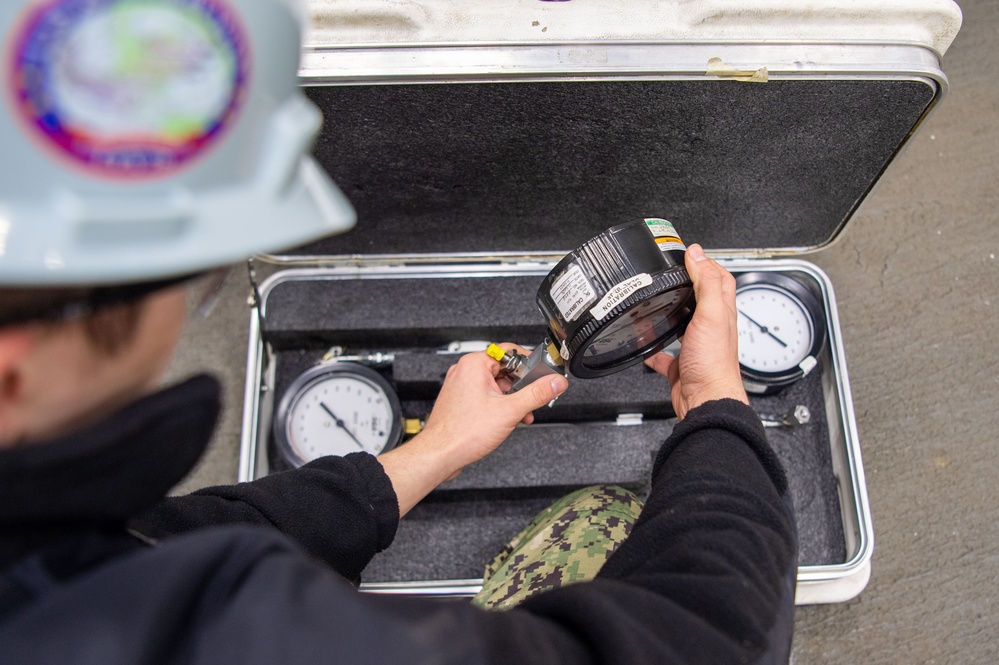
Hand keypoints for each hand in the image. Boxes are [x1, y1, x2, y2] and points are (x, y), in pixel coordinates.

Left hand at [422, 344, 567, 471]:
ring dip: (512, 399)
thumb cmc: (462, 432)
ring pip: (496, 384)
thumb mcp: (509, 411)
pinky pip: (485, 395)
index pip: (509, 351)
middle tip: (532, 399)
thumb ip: (536, 395)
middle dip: (521, 387)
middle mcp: (465, 371)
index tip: (541, 374)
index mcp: (474, 364)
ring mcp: (461, 385)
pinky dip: (499, 405)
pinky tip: (507, 419)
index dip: (529, 363)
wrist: (440, 454)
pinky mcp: (460, 399)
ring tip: (521, 414)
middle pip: (504, 369)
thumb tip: (554, 383)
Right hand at [644, 244, 747, 418]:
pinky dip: (655, 349)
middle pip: (702, 300)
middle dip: (688, 284)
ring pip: (684, 325)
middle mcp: (711, 329)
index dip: (708, 264)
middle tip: (673, 274)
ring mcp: (697, 347)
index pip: (720, 280)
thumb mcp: (711, 314)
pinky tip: (645, 347)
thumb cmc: (712, 363)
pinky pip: (666, 354)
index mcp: (721, 313)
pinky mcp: (683, 365)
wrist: (706, 399)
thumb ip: (706, 283)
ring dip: (673, 313)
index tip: (691, 254)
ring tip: (658, 303)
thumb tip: (698, 255)